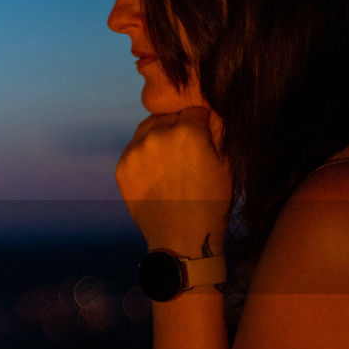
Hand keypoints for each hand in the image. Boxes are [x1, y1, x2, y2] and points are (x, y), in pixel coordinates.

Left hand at [115, 106, 231, 253]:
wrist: (181, 238)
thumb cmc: (211, 203)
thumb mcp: (227, 163)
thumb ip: (218, 130)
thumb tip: (210, 111)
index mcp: (187, 132)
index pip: (194, 110)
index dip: (202, 123)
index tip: (205, 138)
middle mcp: (157, 136)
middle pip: (168, 116)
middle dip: (179, 127)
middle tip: (187, 151)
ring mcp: (135, 151)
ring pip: (148, 128)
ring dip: (159, 135)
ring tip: (170, 160)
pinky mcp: (121, 166)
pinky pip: (134, 147)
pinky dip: (144, 152)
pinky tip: (157, 170)